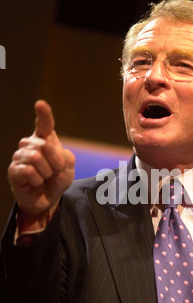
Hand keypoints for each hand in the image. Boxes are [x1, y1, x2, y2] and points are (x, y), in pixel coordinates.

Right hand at [8, 100, 74, 232]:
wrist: (49, 199)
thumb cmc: (57, 179)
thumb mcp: (69, 166)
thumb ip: (64, 154)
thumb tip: (48, 147)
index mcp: (45, 139)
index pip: (44, 124)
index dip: (43, 114)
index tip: (40, 104)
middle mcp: (30, 144)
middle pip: (45, 145)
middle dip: (56, 162)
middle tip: (54, 172)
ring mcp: (20, 156)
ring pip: (36, 158)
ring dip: (46, 172)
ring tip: (44, 177)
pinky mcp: (14, 170)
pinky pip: (28, 170)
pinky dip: (37, 179)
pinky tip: (35, 182)